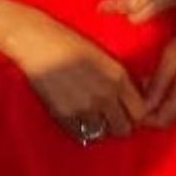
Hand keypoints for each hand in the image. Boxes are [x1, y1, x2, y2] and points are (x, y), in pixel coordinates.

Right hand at [0, 4, 145, 139]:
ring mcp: (85, 108)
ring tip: (91, 114)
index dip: (134, 112)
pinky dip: (81, 128)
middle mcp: (106, 95)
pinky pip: (81, 134)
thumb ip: (118, 77)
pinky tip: (76, 114)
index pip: (140, 111)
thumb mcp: (101, 54)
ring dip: (100, 127)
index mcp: (118, 76)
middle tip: (110, 115)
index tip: (127, 110)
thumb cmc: (68, 40)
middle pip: (124, 128)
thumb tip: (135, 94)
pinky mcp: (65, 116)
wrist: (36, 40)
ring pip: (103, 134)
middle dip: (119, 123)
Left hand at [141, 16, 175, 128]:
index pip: (161, 121)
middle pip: (168, 120)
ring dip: (159, 106)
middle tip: (133, 93)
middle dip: (149, 112)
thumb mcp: (173, 53)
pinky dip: (170, 100)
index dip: (142, 117)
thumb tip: (142, 105)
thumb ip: (158, 82)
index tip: (127, 104)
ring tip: (145, 86)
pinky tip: (162, 84)